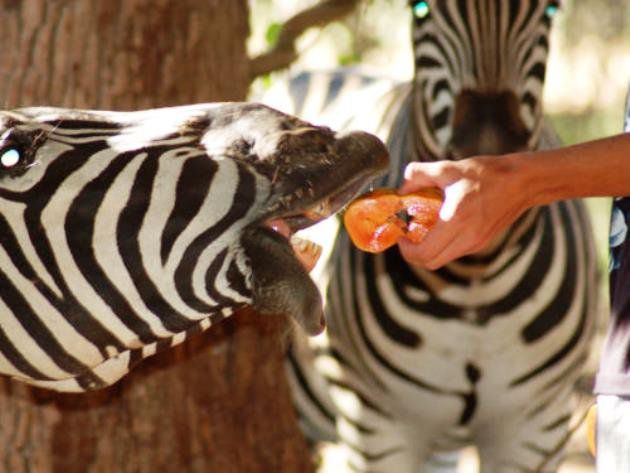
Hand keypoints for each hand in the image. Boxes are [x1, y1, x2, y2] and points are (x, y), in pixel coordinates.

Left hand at [397, 154, 530, 268]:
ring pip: (442, 259)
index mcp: (456, 220)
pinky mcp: (481, 242)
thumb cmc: (486, 174)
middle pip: (430, 262)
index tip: (401, 234)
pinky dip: (442, 245)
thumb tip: (402, 188)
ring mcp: (475, 243)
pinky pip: (454, 252)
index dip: (406, 249)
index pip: (424, 253)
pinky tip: (440, 226)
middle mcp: (466, 237)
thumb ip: (419, 174)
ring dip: (428, 249)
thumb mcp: (448, 169)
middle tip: (408, 235)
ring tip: (423, 229)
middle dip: (413, 252)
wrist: (522, 182)